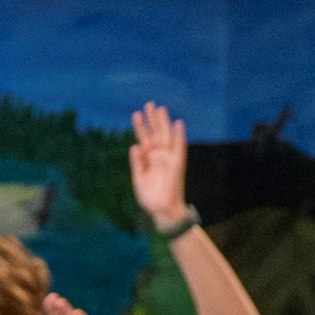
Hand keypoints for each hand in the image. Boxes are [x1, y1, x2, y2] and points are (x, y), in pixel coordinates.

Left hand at [129, 102, 190, 228]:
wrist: (162, 210)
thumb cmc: (150, 198)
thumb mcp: (139, 179)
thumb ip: (137, 162)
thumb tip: (135, 145)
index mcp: (149, 159)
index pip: (144, 139)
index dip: (140, 127)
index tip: (136, 114)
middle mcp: (159, 156)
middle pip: (156, 133)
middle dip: (152, 119)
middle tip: (149, 104)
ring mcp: (168, 159)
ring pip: (166, 136)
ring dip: (164, 123)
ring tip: (160, 108)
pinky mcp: (177, 164)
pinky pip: (179, 147)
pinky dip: (179, 135)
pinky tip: (178, 123)